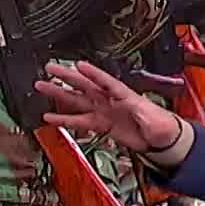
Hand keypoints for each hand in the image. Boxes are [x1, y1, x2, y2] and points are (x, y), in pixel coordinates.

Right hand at [37, 60, 182, 153]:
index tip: (79, 65)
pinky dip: (64, 119)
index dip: (93, 73)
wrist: (162, 140)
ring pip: (78, 100)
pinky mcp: (102, 124)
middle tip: (50, 67)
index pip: (105, 81)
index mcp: (124, 94)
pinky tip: (50, 116)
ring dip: (59, 94)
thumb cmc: (161, 125)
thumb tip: (129, 105)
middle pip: (85, 85)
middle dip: (68, 76)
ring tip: (42, 87)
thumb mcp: (151, 115)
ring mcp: (104, 111)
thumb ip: (138, 110)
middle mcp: (111, 100)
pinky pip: (80, 121)